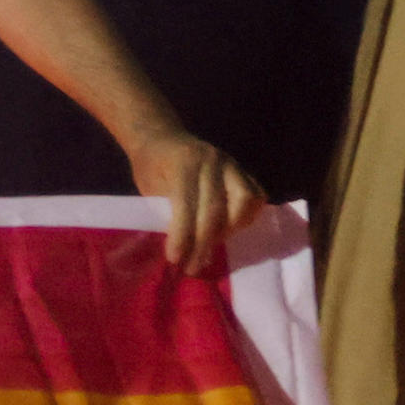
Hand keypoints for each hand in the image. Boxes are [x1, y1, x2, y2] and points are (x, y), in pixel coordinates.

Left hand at [126, 128, 249, 272]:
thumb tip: (180, 250)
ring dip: (230, 229)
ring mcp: (231, 164)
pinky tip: (230, 229)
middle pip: (216, 209)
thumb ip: (165, 211)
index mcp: (183, 163)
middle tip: (193, 266)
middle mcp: (211, 161)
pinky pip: (257, 195)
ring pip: (245, 200)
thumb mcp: (148, 187)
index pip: (187, 204)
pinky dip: (247, 216)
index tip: (175, 259)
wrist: (162, 137)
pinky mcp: (243, 170)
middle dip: (204, 243)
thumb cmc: (151, 167)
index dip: (182, 235)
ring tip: (214, 244)